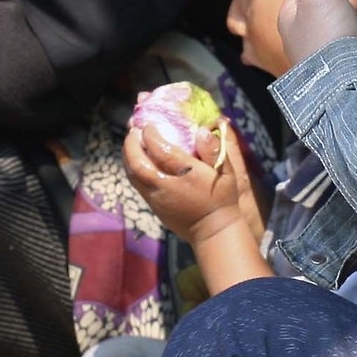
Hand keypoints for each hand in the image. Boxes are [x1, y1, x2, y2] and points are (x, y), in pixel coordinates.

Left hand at [121, 119, 260, 242]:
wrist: (213, 231)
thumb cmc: (222, 199)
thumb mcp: (227, 173)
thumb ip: (214, 150)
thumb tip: (201, 131)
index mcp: (186, 175)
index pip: (161, 151)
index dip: (151, 135)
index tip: (149, 125)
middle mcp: (166, 186)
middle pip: (138, 164)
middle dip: (131, 145)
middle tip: (132, 130)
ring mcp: (157, 198)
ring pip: (133, 175)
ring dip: (128, 156)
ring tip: (131, 142)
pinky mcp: (154, 207)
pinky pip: (137, 184)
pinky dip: (132, 169)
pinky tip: (136, 160)